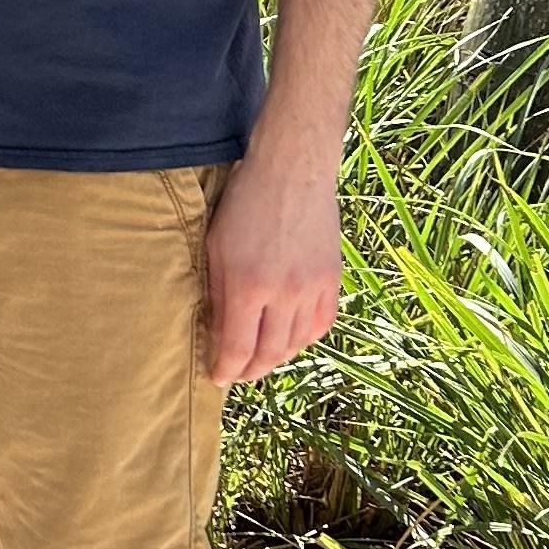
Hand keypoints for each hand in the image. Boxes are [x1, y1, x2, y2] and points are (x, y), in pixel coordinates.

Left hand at [201, 137, 343, 385]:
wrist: (292, 170)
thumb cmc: (245, 202)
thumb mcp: (216, 247)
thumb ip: (217, 294)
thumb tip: (217, 333)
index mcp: (248, 286)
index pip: (237, 348)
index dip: (226, 369)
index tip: (217, 378)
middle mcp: (284, 294)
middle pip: (269, 353)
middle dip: (250, 371)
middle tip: (237, 374)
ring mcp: (312, 288)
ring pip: (296, 343)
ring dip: (276, 358)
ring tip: (260, 359)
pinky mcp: (332, 280)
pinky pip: (321, 324)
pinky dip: (304, 338)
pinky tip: (290, 339)